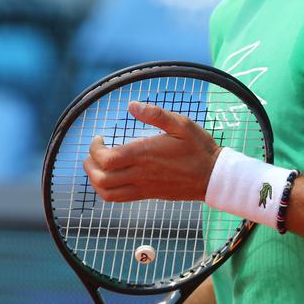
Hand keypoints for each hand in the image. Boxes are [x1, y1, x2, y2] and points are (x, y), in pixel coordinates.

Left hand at [84, 100, 220, 202]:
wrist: (214, 177)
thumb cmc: (198, 148)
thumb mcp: (181, 124)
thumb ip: (155, 114)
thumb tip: (132, 105)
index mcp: (144, 155)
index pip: (106, 159)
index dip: (94, 150)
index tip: (99, 138)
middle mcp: (140, 174)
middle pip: (101, 179)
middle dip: (89, 165)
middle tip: (93, 152)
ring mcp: (143, 187)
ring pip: (107, 193)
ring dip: (95, 180)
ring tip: (97, 165)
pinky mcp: (148, 195)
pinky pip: (119, 198)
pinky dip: (107, 189)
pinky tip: (112, 176)